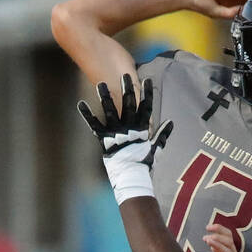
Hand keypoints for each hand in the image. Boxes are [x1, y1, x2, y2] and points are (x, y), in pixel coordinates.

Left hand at [77, 73, 172, 204]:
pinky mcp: (105, 138)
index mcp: (142, 129)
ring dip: (105, 96)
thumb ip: (163, 133)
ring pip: (111, 110)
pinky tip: (80, 103)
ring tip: (100, 83)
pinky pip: (94, 124)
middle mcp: (129, 127)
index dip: (147, 93)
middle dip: (127, 88)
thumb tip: (171, 122)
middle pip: (129, 104)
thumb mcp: (156, 147)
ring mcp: (116, 132)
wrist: (132, 176)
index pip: (146, 107)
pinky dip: (87, 115)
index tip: (147, 80)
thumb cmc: (144, 162)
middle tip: (125, 75)